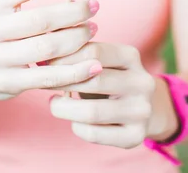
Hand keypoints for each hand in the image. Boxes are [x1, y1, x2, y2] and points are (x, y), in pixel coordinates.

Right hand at [0, 0, 101, 100]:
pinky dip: (75, 72)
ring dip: (76, 39)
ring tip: (93, 30)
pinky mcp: (6, 83)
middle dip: (72, 12)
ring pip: (46, 48)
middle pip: (39, 19)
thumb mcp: (8, 9)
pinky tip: (94, 66)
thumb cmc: (3, 31)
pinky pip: (47, 77)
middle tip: (94, 6)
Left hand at [47, 42, 169, 148]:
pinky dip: (77, 127)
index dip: (65, 57)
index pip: (93, 51)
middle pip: (92, 81)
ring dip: (64, 108)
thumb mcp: (102, 61)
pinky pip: (94, 134)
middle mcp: (142, 82)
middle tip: (44, 82)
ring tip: (54, 102)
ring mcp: (141, 111)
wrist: (143, 108)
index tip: (46, 62)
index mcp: (132, 56)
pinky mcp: (136, 136)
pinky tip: (73, 120)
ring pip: (91, 112)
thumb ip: (79, 55)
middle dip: (62, 82)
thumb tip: (43, 56)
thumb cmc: (110, 78)